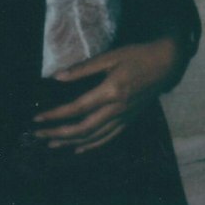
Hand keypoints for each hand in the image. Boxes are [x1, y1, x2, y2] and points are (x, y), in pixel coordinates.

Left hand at [32, 38, 182, 154]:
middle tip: (39, 135)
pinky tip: (78, 149)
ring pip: (94, 137)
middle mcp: (117, 109)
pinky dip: (91, 146)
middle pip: (83, 129)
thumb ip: (83, 68)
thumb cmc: (137, 55)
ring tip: (52, 144)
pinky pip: (108, 138)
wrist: (166, 63)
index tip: (37, 118)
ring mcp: (124, 117)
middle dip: (58, 134)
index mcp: (110, 91)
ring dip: (71, 143)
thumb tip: (57, 77)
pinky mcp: (129, 120)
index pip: (76, 108)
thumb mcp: (110, 56)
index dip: (55, 116)